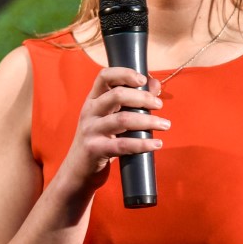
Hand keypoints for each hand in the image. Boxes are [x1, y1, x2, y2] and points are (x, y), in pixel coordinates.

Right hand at [61, 68, 167, 191]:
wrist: (77, 170)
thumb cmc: (100, 139)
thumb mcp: (111, 117)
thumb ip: (132, 100)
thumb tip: (154, 83)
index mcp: (93, 99)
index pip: (105, 76)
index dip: (125, 73)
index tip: (143, 79)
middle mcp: (89, 111)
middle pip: (117, 95)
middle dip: (142, 98)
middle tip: (159, 105)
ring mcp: (90, 130)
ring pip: (122, 120)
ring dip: (148, 121)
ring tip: (165, 124)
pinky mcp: (95, 149)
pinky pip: (122, 145)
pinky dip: (142, 144)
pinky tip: (156, 144)